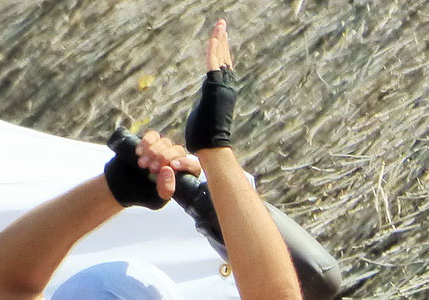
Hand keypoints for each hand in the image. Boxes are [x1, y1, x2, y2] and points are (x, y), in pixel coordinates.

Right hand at [133, 129, 201, 206]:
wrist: (123, 189)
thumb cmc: (144, 196)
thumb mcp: (156, 199)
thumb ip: (166, 189)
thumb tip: (168, 169)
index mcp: (182, 175)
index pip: (193, 165)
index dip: (185, 163)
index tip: (172, 166)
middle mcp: (175, 160)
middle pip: (178, 151)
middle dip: (165, 158)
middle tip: (151, 168)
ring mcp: (163, 150)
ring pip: (165, 142)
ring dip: (153, 152)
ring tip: (142, 164)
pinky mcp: (150, 142)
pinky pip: (152, 136)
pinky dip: (146, 142)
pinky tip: (139, 152)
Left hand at [185, 19, 238, 151]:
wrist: (211, 146)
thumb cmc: (205, 137)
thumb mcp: (203, 114)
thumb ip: (205, 105)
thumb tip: (203, 108)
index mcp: (222, 91)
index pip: (222, 66)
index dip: (222, 51)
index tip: (220, 38)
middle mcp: (225, 86)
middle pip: (224, 58)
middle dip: (223, 40)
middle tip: (222, 24)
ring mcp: (222, 87)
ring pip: (221, 58)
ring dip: (220, 40)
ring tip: (220, 25)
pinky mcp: (215, 88)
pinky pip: (214, 66)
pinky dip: (214, 52)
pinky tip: (214, 39)